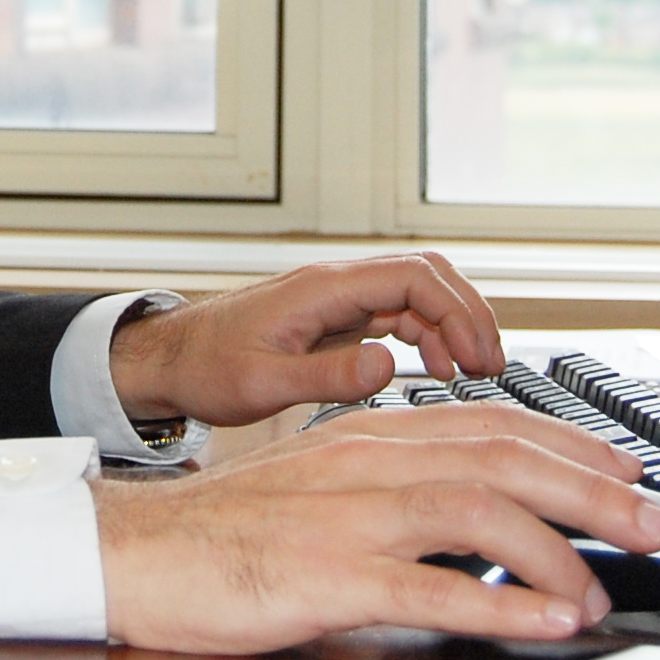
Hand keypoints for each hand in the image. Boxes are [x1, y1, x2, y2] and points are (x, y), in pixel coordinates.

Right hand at [93, 400, 659, 651]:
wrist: (135, 553)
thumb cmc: (227, 529)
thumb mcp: (321, 484)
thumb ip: (393, 483)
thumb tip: (473, 505)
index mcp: (370, 437)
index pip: (492, 424)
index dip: (571, 445)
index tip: (627, 472)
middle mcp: (367, 461)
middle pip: (503, 456)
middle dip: (593, 489)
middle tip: (654, 523)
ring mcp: (348, 517)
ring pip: (478, 508)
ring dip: (559, 546)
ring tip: (609, 581)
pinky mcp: (327, 576)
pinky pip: (428, 585)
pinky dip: (500, 601)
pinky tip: (545, 618)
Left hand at [108, 254, 503, 427]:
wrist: (169, 362)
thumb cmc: (205, 368)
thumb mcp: (262, 382)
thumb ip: (327, 377)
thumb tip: (387, 366)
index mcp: (323, 290)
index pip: (413, 276)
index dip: (456, 310)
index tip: (477, 355)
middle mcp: (336, 285)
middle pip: (426, 277)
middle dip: (467, 315)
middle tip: (490, 365)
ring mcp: (339, 299)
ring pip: (417, 294)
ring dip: (452, 326)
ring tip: (475, 371)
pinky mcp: (336, 319)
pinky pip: (398, 313)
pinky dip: (428, 336)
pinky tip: (439, 368)